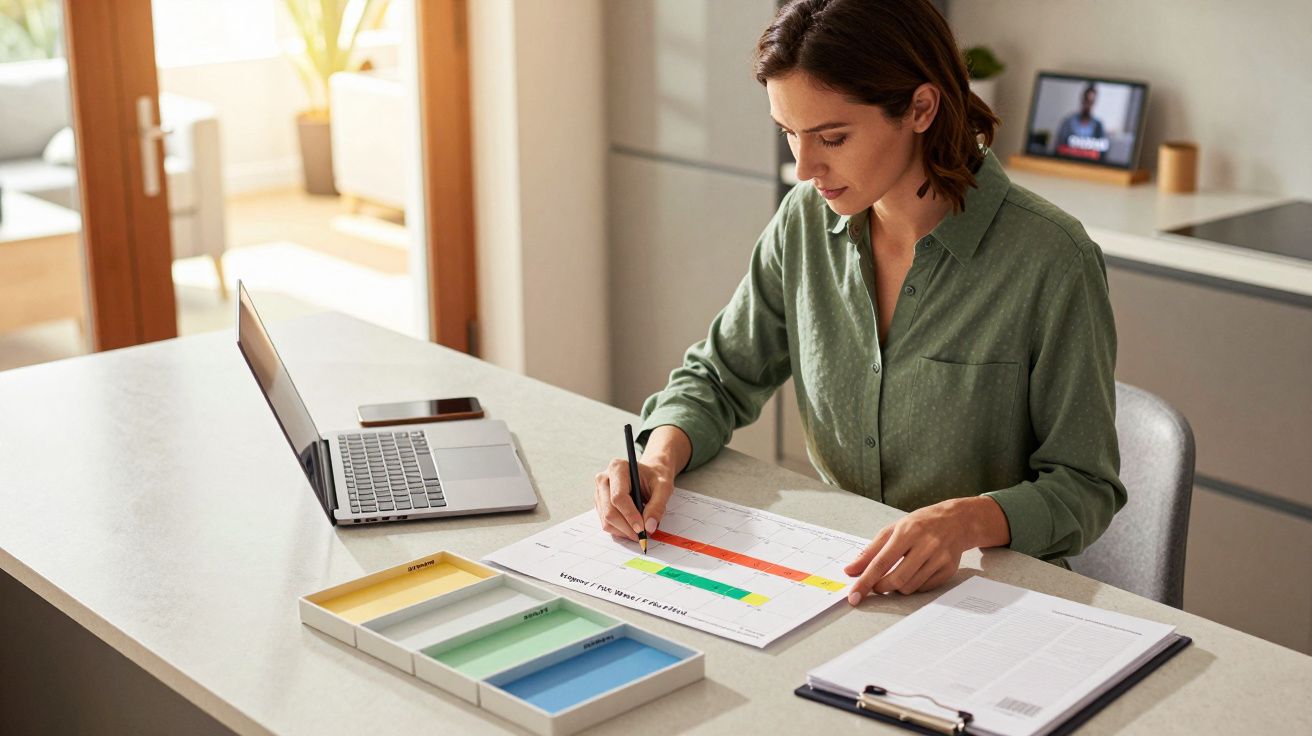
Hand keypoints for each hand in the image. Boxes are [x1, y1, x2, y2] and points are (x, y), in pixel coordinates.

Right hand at [593, 457, 674, 541]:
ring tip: (640, 530)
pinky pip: (606, 522)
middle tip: (642, 535)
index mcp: (618, 468)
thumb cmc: (655, 477)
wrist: (649, 474)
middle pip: (609, 511)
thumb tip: (649, 527)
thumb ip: (658, 506)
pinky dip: (620, 529)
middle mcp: (604, 479)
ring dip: (623, 531)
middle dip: (626, 527)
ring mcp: (599, 492)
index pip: (618, 497)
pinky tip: (632, 527)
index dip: (630, 515)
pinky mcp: (600, 503)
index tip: (642, 529)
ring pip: (606, 520)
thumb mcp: (664, 487)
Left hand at [843, 496, 1009, 602]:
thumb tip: (851, 570)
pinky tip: (913, 573)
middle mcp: (926, 545)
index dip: (865, 581)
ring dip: (896, 587)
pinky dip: (912, 586)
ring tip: (896, 575)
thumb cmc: (920, 524)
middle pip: (896, 579)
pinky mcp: (948, 570)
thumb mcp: (892, 530)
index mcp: (908, 532)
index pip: (881, 562)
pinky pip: (923, 588)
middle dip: (880, 587)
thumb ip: (870, 551)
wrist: (956, 521)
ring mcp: (939, 558)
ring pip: (909, 587)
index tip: (854, 595)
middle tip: (875, 585)